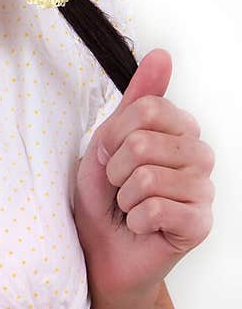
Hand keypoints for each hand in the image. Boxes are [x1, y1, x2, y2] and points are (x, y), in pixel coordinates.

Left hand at [72, 48, 214, 308]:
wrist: (104, 253)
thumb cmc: (105, 198)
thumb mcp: (108, 142)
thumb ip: (136, 99)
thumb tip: (162, 54)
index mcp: (180, 130)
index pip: (146, 109)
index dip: (114, 136)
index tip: (110, 156)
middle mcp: (199, 155)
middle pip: (143, 142)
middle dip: (115, 170)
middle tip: (120, 189)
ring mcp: (205, 190)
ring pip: (147, 177)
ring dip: (124, 197)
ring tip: (130, 208)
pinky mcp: (201, 223)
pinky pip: (157, 209)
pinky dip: (135, 220)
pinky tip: (142, 226)